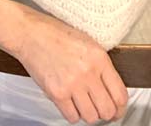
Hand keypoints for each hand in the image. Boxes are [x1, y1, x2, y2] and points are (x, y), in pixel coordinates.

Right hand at [14, 8, 127, 123]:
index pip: (120, 95)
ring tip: (82, 103)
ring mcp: (72, 83)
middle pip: (107, 110)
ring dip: (87, 114)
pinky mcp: (56, 93)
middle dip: (105, 114)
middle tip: (100, 110)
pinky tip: (69, 102)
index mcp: (99, 57)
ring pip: (90, 117)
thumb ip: (101, 65)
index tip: (117, 110)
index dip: (120, 108)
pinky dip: (72, 114)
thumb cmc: (55, 34)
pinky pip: (72, 117)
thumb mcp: (87, 42)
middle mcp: (88, 71)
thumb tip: (111, 89)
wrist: (29, 33)